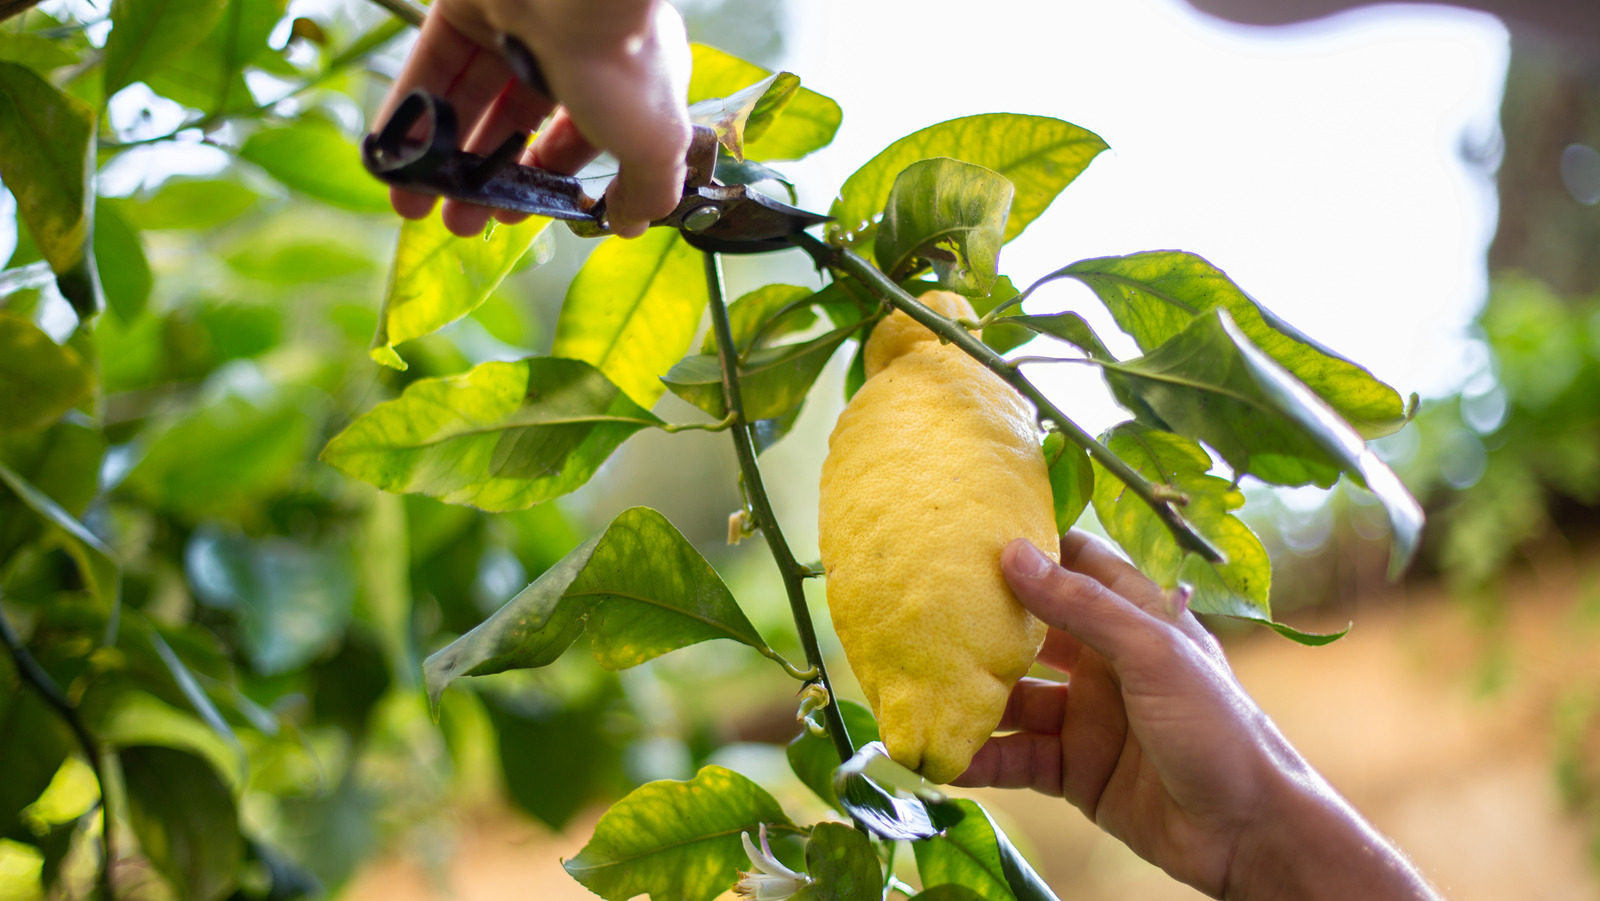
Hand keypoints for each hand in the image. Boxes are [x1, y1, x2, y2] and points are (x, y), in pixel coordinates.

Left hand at [377, 0, 692, 237]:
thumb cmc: (619, 64)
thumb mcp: (652, 145)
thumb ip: (646, 190)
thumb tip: (632, 225)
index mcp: (622, 79)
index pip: (577, 138)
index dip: (545, 179)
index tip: (517, 215)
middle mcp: (567, 50)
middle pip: (516, 123)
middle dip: (486, 179)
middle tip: (458, 222)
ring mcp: (514, 26)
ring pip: (471, 101)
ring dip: (442, 155)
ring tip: (413, 204)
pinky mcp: (464, 8)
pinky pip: (433, 69)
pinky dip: (409, 112)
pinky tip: (391, 156)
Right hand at [955, 531, 1440, 900]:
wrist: (1247, 833)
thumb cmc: (1219, 727)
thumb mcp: (1153, 653)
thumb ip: (1083, 606)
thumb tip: (1013, 553)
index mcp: (1135, 617)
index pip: (1076, 563)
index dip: (1029, 544)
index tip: (968, 529)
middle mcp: (1105, 661)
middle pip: (1030, 631)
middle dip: (980, 624)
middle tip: (919, 610)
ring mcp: (1086, 717)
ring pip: (1013, 698)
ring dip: (971, 697)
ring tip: (918, 689)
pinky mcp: (1073, 770)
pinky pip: (1015, 755)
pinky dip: (981, 756)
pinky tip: (943, 756)